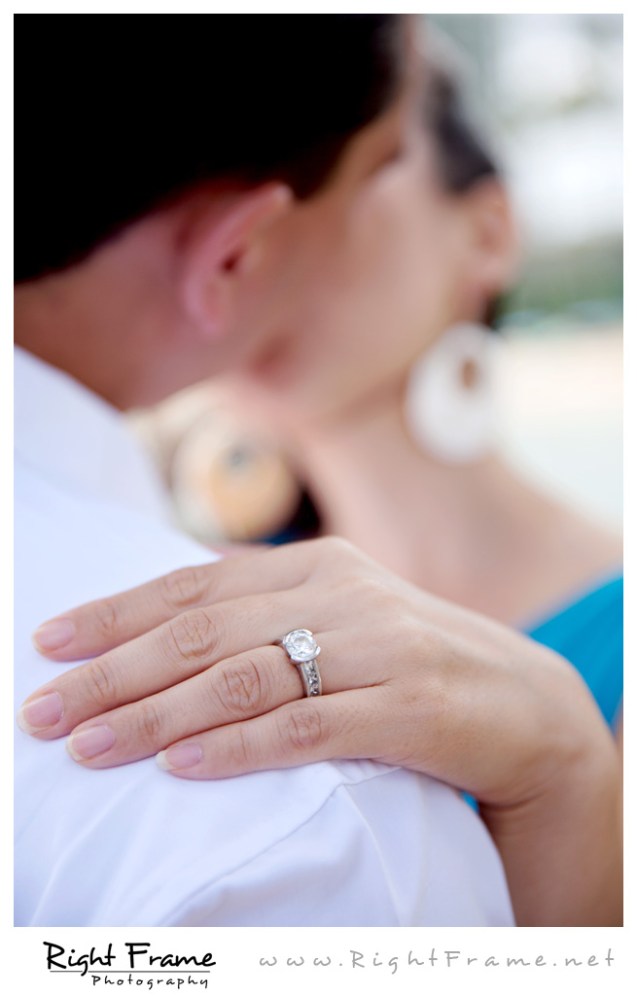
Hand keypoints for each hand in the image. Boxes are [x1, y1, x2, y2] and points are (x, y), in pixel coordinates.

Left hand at [20, 537, 620, 924]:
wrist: (524, 702)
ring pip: (245, 678)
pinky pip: (307, 728)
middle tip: (44, 710)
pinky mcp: (408, 708)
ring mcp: (377, 649)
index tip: (50, 641)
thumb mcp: (338, 619)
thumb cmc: (410, 662)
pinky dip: (239, 746)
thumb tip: (163, 634)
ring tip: (92, 747)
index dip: (118, 613)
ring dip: (157, 715)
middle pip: (204, 633)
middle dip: (114, 671)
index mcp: (316, 567)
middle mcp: (341, 596)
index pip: (195, 586)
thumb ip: (266, 615)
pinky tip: (183, 766)